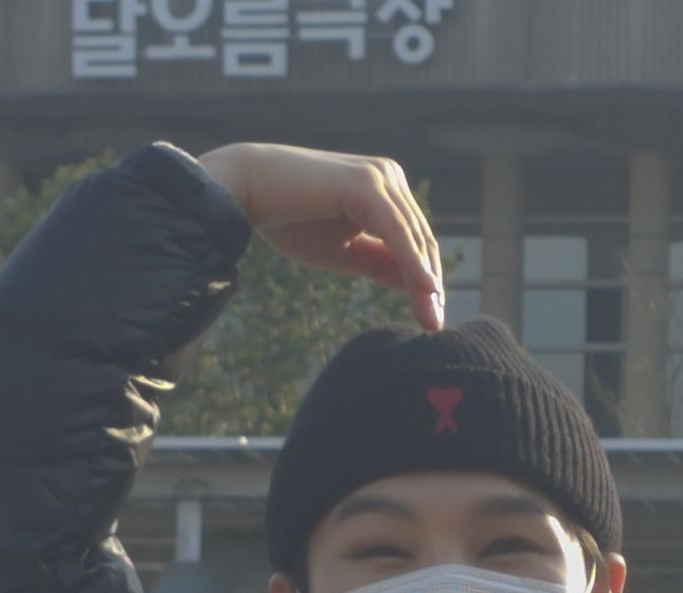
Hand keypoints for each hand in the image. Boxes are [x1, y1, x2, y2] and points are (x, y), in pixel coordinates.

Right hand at [198, 142, 443, 330]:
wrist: (246, 191)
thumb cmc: (290, 220)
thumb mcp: (346, 253)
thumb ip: (382, 264)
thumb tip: (420, 288)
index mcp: (386, 191)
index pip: (416, 241)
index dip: (426, 281)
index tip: (432, 319)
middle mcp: (389, 177)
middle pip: (421, 240)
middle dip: (430, 286)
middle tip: (436, 327)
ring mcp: (379, 177)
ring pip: (412, 237)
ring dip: (424, 280)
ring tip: (431, 318)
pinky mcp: (366, 184)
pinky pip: (395, 230)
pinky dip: (411, 260)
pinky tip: (425, 287)